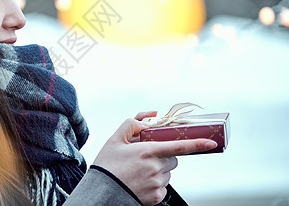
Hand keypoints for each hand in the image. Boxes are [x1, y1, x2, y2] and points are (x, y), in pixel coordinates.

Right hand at [93, 112, 216, 205]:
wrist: (102, 192)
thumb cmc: (108, 165)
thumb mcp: (115, 139)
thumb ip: (132, 124)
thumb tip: (149, 117)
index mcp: (148, 151)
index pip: (179, 146)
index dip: (197, 144)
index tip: (211, 142)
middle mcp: (155, 168)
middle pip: (172, 158)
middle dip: (163, 155)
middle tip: (146, 157)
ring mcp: (157, 184)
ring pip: (168, 172)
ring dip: (159, 169)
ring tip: (140, 171)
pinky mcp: (157, 197)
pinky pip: (163, 186)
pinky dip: (155, 183)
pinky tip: (141, 182)